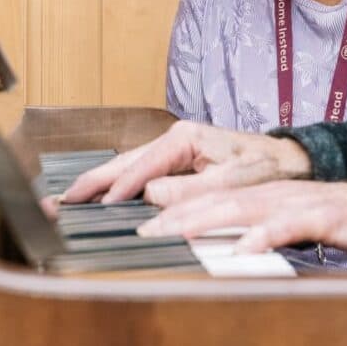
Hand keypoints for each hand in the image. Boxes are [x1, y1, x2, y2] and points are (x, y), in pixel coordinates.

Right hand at [59, 121, 312, 205]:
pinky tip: (100, 197)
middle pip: (124, 161)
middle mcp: (174, 138)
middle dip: (92, 181)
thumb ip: (187, 192)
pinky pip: (140, 173)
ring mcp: (174, 149)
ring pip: (128, 166)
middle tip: (59, 200)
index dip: (117, 188)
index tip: (95, 207)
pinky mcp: (177, 161)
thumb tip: (148, 198)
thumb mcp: (228, 183)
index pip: (141, 165)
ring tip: (68, 199)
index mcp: (183, 138)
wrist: (287, 161)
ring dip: (99, 183)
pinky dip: (117, 185)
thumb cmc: (263, 168)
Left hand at [138, 180, 346, 257]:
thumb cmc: (333, 220)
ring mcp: (295, 203)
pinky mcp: (321, 216)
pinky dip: (265, 235)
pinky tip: (245, 248)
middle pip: (217, 201)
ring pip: (244, 208)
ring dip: (208, 221)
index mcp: (260, 195)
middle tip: (144, 232)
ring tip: (177, 234)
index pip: (209, 200)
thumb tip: (220, 246)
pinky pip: (289, 225)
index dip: (174, 211)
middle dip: (177, 216)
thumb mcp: (286, 223)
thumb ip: (253, 229)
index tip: (142, 227)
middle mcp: (271, 194)